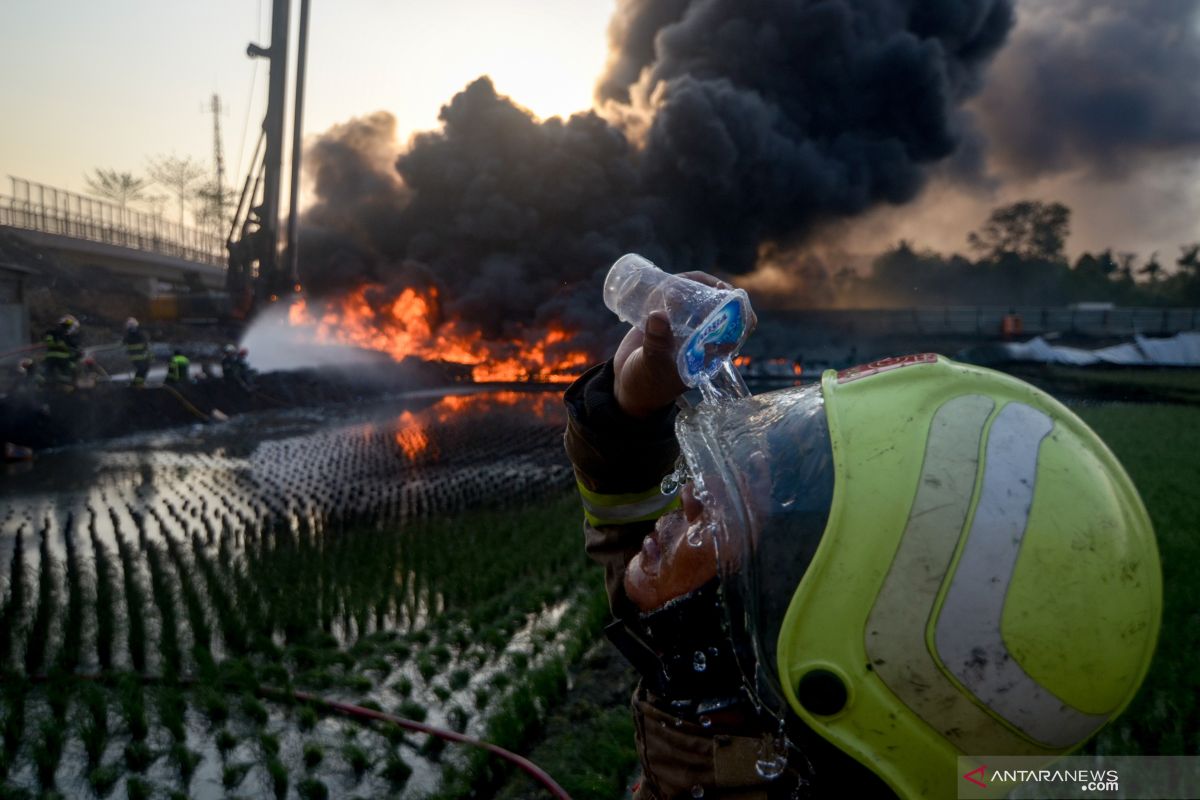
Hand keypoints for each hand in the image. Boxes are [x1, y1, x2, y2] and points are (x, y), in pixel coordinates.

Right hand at [612, 271, 738, 417]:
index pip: (737, 330)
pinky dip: (673, 287)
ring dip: (691, 285)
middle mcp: (700, 338)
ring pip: (697, 299)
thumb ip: (657, 343)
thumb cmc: (647, 384)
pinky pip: (676, 299)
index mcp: (708, 352)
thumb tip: (658, 315)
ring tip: (674, 282)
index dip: (739, 310)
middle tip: (693, 280)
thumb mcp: (653, 365)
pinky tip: (664, 283)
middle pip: (719, 307)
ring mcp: (683, 328)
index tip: (726, 293)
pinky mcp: (665, 321)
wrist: (626, 386)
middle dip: (710, 289)